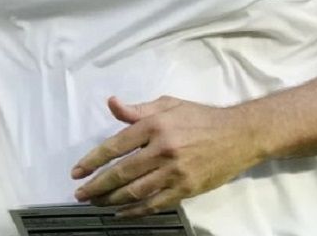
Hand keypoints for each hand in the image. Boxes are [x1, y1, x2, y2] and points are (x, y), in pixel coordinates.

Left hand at [71, 95, 265, 216]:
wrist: (239, 134)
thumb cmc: (201, 117)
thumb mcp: (169, 104)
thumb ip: (138, 109)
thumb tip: (112, 104)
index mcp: (155, 125)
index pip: (115, 145)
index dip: (92, 160)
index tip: (77, 171)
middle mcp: (162, 148)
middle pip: (121, 172)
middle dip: (96, 185)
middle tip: (81, 194)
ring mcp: (174, 171)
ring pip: (135, 191)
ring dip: (111, 200)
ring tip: (96, 203)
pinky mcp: (185, 188)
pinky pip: (154, 203)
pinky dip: (135, 211)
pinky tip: (121, 212)